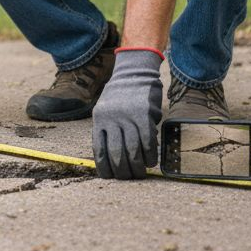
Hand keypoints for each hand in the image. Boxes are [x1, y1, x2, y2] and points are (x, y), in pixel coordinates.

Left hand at [92, 49, 162, 178]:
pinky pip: (147, 141)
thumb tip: (113, 158)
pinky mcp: (143, 114)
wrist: (134, 72)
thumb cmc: (121, 96)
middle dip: (122, 171)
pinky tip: (151, 161)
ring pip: (132, 150)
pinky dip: (150, 155)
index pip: (99, 150)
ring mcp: (127, 117)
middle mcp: (111, 119)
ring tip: (140, 173)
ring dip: (137, 166)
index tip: (110, 177)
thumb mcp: (106, 110)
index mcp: (99, 120)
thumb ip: (108, 130)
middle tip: (129, 178)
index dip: (105, 168)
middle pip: (116, 153)